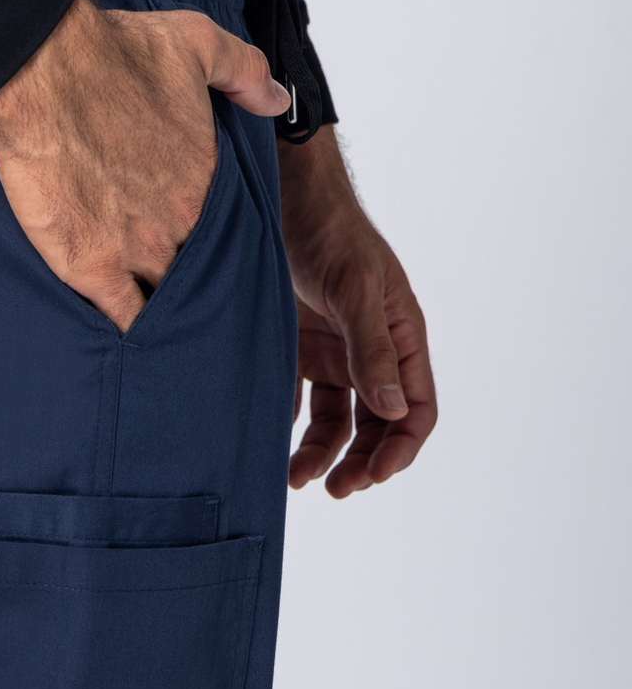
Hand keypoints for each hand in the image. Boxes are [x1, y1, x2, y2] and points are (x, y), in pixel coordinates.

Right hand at [0, 0, 290, 332]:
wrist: (45, 69)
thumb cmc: (113, 51)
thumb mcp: (198, 44)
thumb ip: (247, 71)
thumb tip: (279, 100)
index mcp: (207, 181)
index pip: (226, 235)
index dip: (219, 251)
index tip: (216, 264)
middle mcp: (180, 223)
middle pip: (200, 275)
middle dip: (200, 294)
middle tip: (202, 318)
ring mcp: (136, 249)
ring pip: (167, 303)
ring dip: (169, 321)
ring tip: (172, 346)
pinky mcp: (91, 267)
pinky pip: (122, 318)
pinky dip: (130, 336)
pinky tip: (134, 354)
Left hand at [278, 125, 436, 497]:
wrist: (278, 197)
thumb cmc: (328, 231)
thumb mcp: (354, 287)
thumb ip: (371, 348)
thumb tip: (391, 410)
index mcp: (402, 336)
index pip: (417, 409)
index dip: (400, 449)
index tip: (373, 477)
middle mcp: (372, 352)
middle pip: (378, 425)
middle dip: (361, 462)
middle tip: (335, 490)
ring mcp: (334, 353)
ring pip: (338, 421)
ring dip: (324, 454)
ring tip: (296, 478)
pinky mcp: (297, 351)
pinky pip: (300, 402)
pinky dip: (291, 428)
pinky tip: (271, 445)